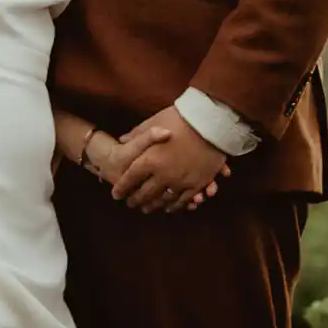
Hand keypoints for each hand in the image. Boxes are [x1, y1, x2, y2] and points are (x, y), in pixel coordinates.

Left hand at [109, 108, 234, 213]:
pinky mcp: (197, 183)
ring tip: (147, 208)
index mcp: (150, 159)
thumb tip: (122, 139)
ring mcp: (181, 180)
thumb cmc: (179, 118)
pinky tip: (169, 207)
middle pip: (146, 193)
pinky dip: (174, 205)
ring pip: (164, 199)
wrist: (211, 121)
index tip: (115, 194)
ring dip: (154, 206)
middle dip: (136, 200)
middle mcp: (164, 174)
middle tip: (130, 204)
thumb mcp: (154, 121)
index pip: (130, 179)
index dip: (121, 188)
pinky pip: (183, 199)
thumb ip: (137, 133)